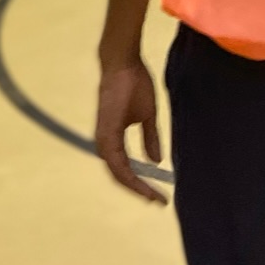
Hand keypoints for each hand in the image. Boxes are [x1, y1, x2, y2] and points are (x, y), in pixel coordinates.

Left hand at [95, 54, 167, 204]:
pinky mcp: (106, 135)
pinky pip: (117, 164)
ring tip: (155, 197)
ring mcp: (103, 140)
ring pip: (118, 174)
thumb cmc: (134, 84)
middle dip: (141, 190)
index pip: (125, 168)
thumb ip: (150, 138)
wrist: (123, 64)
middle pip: (121, 176)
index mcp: (113, 138)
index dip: (141, 182)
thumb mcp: (147, 115)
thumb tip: (156, 161)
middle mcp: (104, 143)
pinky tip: (144, 184)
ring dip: (137, 187)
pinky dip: (130, 177)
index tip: (159, 194)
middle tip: (160, 201)